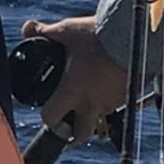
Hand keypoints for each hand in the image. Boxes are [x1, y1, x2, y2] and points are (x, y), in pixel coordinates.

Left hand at [20, 15, 129, 145]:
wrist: (136, 33)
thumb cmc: (98, 34)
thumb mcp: (67, 31)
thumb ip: (44, 31)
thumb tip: (27, 28)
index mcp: (72, 91)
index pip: (50, 119)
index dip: (47, 116)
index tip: (48, 109)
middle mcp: (91, 103)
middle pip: (80, 135)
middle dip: (73, 131)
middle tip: (69, 118)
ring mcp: (112, 102)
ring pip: (100, 120)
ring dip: (92, 114)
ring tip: (90, 93)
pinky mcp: (128, 96)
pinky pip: (116, 106)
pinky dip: (109, 100)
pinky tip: (107, 83)